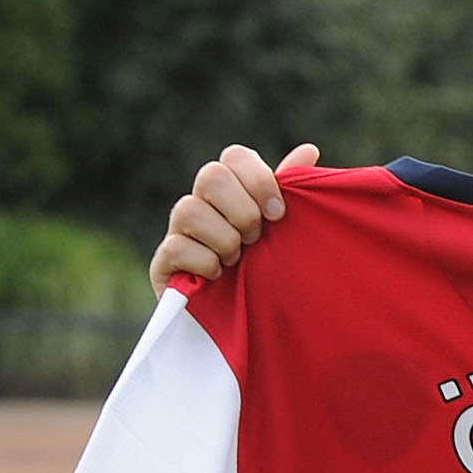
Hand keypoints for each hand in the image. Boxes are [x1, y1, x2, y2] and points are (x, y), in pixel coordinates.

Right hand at [148, 143, 319, 294]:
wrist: (246, 323)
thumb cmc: (266, 269)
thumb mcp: (283, 231)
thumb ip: (291, 192)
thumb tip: (309, 149)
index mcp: (231, 189)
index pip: (234, 156)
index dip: (258, 180)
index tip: (279, 214)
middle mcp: (200, 202)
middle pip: (210, 176)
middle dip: (242, 211)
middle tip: (256, 239)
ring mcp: (178, 231)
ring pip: (189, 210)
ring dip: (225, 239)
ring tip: (237, 261)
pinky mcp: (163, 264)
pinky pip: (176, 248)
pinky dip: (204, 262)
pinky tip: (218, 276)